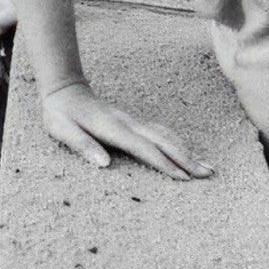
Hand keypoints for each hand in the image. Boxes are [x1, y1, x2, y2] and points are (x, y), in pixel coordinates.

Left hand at [38, 82, 213, 181]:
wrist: (64, 91)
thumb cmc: (60, 115)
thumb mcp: (62, 131)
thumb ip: (82, 146)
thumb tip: (103, 164)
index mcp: (112, 128)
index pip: (143, 148)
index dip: (164, 163)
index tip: (183, 177)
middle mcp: (127, 123)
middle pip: (162, 141)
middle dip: (186, 158)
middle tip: (208, 173)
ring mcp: (132, 121)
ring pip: (165, 135)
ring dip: (186, 150)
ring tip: (206, 166)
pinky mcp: (132, 122)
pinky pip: (159, 132)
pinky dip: (176, 142)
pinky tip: (186, 151)